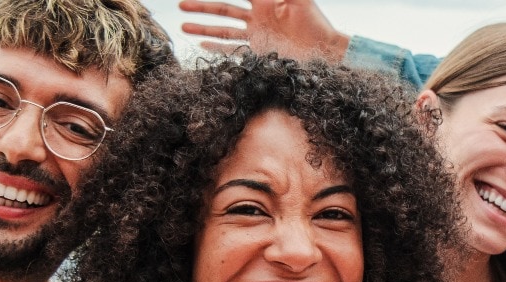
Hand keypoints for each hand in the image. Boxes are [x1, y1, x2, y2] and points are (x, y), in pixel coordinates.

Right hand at [177, 0, 350, 61]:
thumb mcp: (298, 0)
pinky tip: (200, 43)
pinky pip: (232, 49)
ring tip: (183, 24)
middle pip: (222, 9)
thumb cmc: (316, 24)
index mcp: (264, 1)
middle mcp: (256, 17)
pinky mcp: (258, 52)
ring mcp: (255, 35)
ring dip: (202, 27)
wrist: (324, 52)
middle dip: (202, 6)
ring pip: (222, 29)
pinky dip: (216, 46)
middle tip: (181, 4)